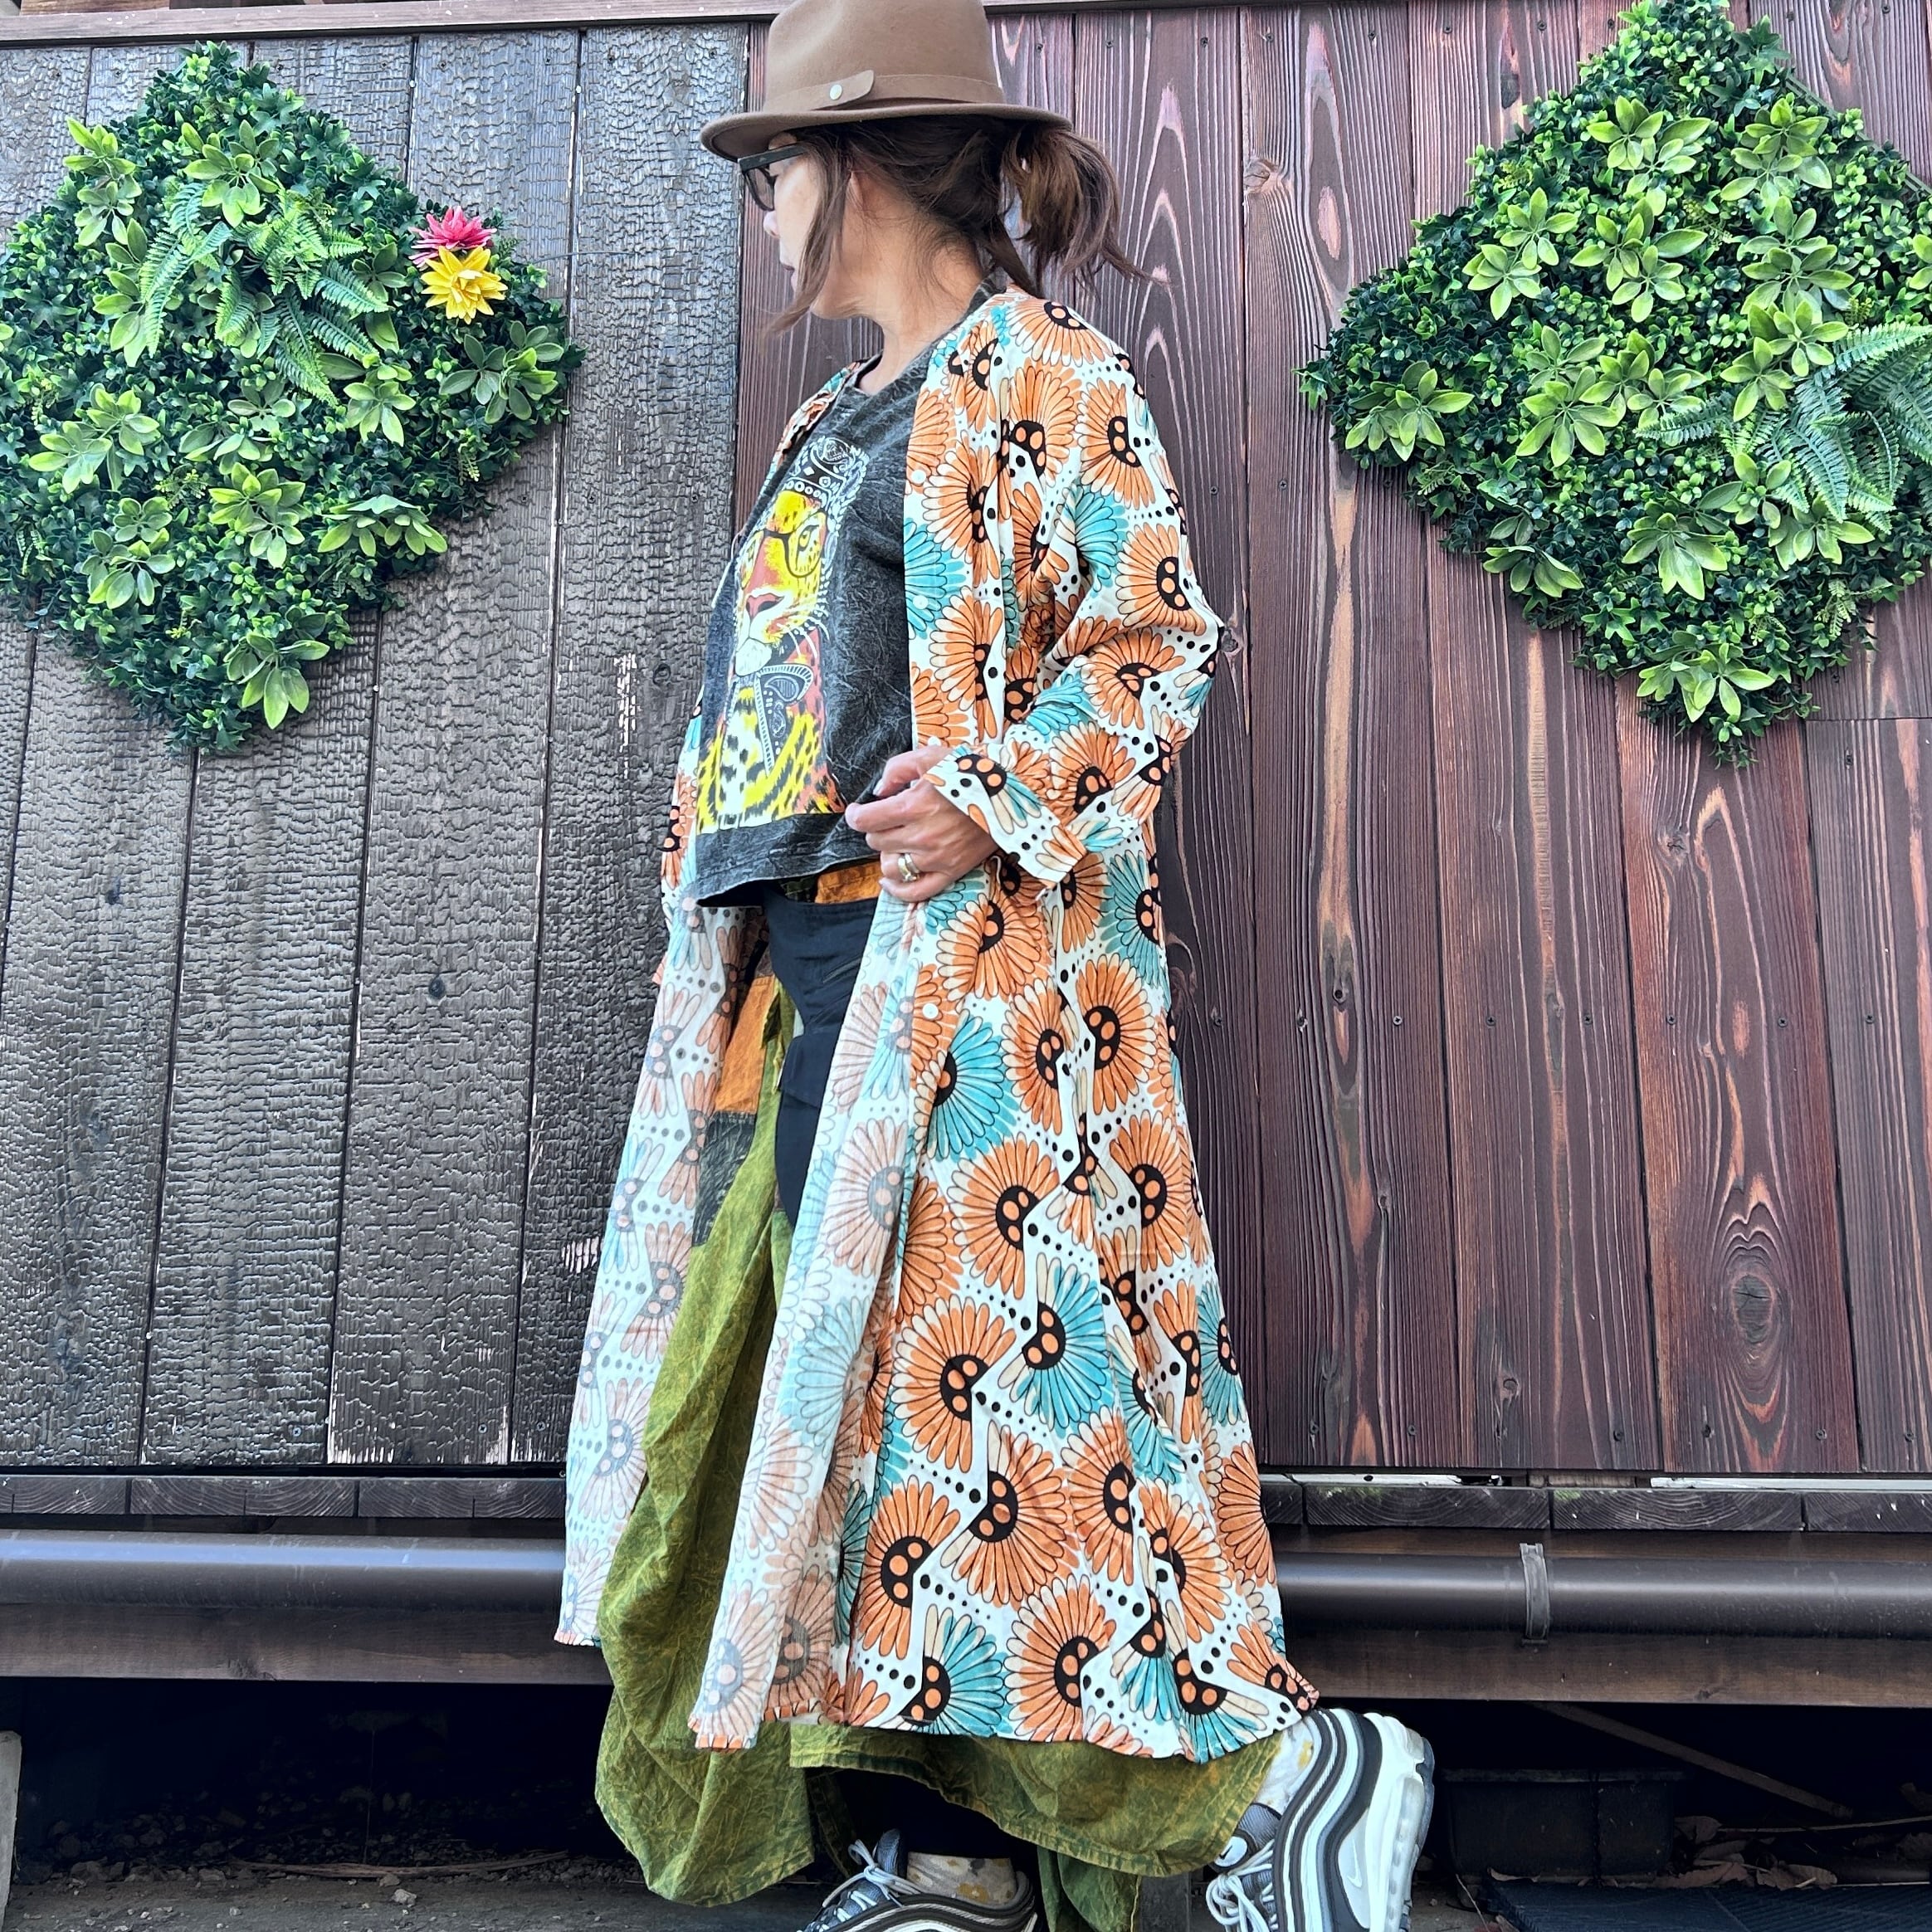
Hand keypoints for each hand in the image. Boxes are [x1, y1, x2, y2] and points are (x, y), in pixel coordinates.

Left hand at [845, 746, 997, 902]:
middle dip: (877, 828)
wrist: (1010, 796)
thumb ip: (897, 769)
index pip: (866, 820)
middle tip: (888, 819)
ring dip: (888, 853)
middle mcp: (922, 836)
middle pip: (876, 841)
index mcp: (914, 806)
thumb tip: (878, 791)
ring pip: (891, 866)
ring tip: (897, 841)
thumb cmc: (970, 773)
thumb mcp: (931, 757)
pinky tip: (889, 879)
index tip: (857, 811)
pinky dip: (897, 888)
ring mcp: (936, 858)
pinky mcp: (950, 872)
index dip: (855, 815)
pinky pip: (915, 891)